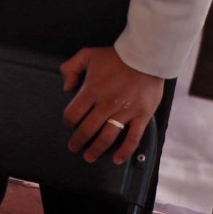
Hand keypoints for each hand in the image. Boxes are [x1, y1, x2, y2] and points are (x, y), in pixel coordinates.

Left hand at [60, 47, 163, 165]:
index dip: (68, 122)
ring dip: (96, 150)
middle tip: (74, 147)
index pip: (73, 114)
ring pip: (107, 137)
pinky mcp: (141, 115)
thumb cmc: (116, 56)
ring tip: (89, 157)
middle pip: (87, 129)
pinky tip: (117, 159)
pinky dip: (125, 151)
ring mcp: (125, 111)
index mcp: (92, 90)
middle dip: (78, 141)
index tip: (68, 125)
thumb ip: (70, 68)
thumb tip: (66, 88)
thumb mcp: (87, 55)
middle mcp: (107, 104)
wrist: (146, 56)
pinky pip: (132, 138)